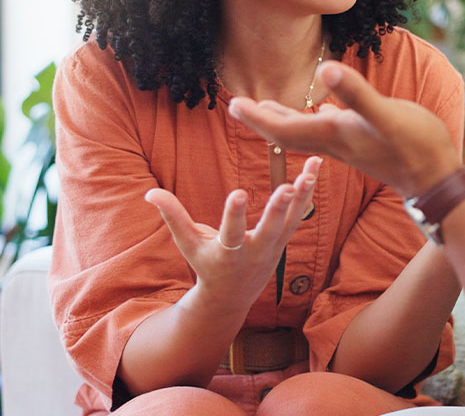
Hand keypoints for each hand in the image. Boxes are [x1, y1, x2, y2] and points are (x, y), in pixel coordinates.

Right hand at [144, 156, 321, 312]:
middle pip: (271, 229)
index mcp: (228, 254)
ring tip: (312, 168)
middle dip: (279, 209)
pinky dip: (307, 193)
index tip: (239, 193)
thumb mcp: (188, 244)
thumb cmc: (206, 265)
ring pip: (292, 219)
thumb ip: (173, 217)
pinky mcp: (284, 239)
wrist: (232, 296)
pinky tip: (314, 170)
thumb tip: (150, 192)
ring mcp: (274, 246)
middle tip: (289, 186)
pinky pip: (299, 214)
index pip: (232, 232)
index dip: (235, 214)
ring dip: (302, 194)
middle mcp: (255, 251)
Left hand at [228, 62, 459, 197]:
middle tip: (238, 106)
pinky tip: (326, 113)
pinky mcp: (367, 146)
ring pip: (309, 135)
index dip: (258, 117)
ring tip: (269, 109)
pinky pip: (331, 134)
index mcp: (334, 135)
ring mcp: (352, 147)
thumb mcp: (385, 116)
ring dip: (286, 122)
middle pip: (289, 135)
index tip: (233, 104)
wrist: (438, 179)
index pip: (285, 129)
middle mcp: (338, 144)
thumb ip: (356, 93)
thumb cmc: (415, 146)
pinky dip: (318, 123)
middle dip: (264, 121)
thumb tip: (324, 68)